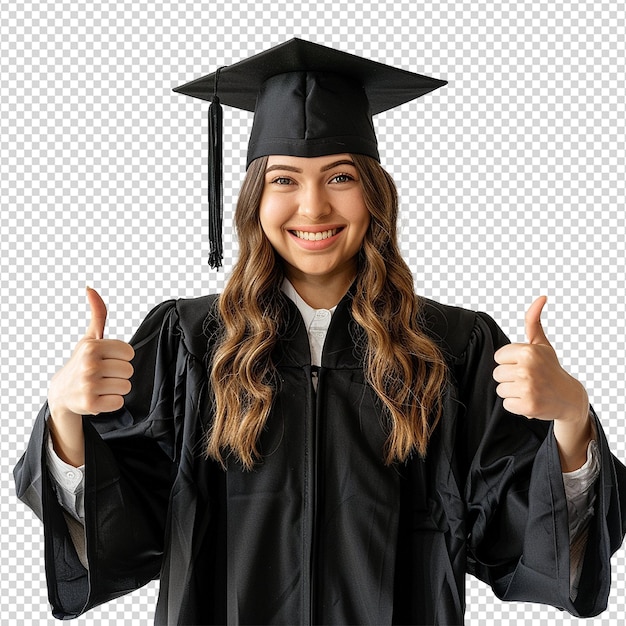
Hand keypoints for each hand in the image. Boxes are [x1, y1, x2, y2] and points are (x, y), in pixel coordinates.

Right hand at [48, 287, 134, 417]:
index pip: (129, 353)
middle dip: (119, 374)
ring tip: (101, 386)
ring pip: (126, 386)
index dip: (121, 358)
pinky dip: (111, 402)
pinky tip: (98, 397)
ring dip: (115, 388)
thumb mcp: (90, 338)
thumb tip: (90, 288)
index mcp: (92, 346)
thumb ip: (98, 314)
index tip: (107, 360)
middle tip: (103, 374)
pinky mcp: (90, 403)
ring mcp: (88, 384)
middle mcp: (88, 364)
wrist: (61, 392)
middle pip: (129, 370)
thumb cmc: (82, 362)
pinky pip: (119, 402)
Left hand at [493, 296, 587, 423]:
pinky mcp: (528, 405)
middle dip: (510, 377)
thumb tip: (541, 297)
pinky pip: (506, 404)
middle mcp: (527, 368)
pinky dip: (516, 405)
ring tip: (529, 389)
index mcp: (528, 351)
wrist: (569, 397)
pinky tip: (530, 400)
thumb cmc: (550, 368)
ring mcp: (528, 388)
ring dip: (512, 392)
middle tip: (528, 379)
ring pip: (500, 389)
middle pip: (497, 374)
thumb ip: (533, 320)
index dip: (509, 362)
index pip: (498, 357)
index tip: (525, 365)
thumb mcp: (541, 344)